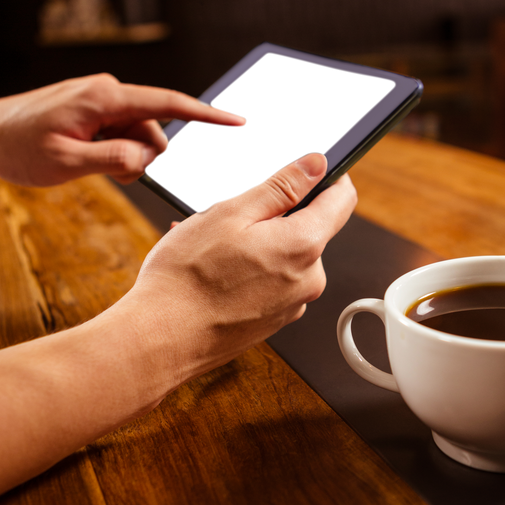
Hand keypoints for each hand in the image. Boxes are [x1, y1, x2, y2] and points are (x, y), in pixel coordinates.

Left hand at [0, 73, 245, 185]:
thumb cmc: (18, 147)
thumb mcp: (65, 163)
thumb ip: (112, 161)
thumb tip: (149, 158)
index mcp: (105, 98)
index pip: (169, 104)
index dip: (208, 116)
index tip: (238, 124)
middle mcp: (107, 91)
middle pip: (153, 128)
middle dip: (145, 157)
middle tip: (112, 175)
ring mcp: (100, 99)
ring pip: (138, 135)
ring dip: (126, 158)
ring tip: (89, 167)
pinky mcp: (93, 109)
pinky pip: (121, 133)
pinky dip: (115, 152)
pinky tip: (89, 160)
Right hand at [122, 151, 356, 391]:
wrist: (162, 339)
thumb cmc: (189, 276)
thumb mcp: (232, 212)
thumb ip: (282, 186)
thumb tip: (316, 165)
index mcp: (304, 246)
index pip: (341, 200)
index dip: (330, 176)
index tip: (311, 167)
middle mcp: (309, 279)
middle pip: (309, 229)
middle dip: (275, 216)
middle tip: (230, 214)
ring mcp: (292, 304)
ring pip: (285, 257)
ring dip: (257, 244)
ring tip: (211, 245)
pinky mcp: (273, 322)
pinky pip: (271, 283)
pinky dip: (249, 270)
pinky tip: (213, 269)